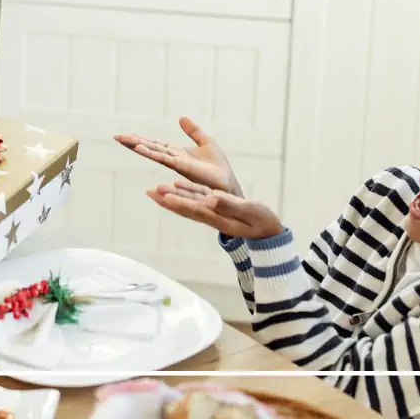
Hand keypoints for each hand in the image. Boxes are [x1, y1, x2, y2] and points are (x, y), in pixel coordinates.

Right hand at [116, 117, 240, 195]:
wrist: (227, 183)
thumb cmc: (218, 168)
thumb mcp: (206, 142)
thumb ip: (193, 131)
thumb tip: (181, 117)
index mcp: (176, 153)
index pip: (155, 144)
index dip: (140, 139)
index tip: (125, 135)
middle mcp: (172, 158)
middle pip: (149, 148)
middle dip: (133, 142)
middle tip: (117, 136)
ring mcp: (175, 163)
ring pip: (152, 152)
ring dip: (138, 146)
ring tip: (123, 140)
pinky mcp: (181, 166)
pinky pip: (163, 158)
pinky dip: (151, 152)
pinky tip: (140, 148)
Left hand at [147, 180, 283, 240]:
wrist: (269, 234)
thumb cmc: (264, 223)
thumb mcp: (251, 212)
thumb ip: (231, 205)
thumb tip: (212, 197)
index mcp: (219, 219)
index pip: (196, 209)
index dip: (180, 202)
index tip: (165, 196)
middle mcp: (212, 217)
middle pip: (186, 208)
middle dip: (167, 200)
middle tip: (150, 192)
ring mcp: (213, 213)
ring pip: (188, 203)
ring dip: (172, 196)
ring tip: (155, 189)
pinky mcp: (217, 208)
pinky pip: (198, 199)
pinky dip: (186, 192)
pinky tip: (177, 185)